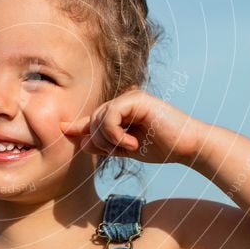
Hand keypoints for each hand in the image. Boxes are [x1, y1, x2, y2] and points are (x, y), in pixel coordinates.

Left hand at [60, 88, 202, 165]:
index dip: (77, 125)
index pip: (94, 119)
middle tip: (119, 151)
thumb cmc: (162, 148)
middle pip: (93, 120)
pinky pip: (110, 115)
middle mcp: (125, 101)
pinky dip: (115, 133)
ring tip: (130, 147)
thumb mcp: (128, 149)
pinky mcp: (137, 99)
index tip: (61, 129)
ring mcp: (131, 97)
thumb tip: (81, 141)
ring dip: (109, 139)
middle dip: (99, 140)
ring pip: (100, 118)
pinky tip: (132, 142)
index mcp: (122, 112)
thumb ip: (105, 145)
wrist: (188, 147)